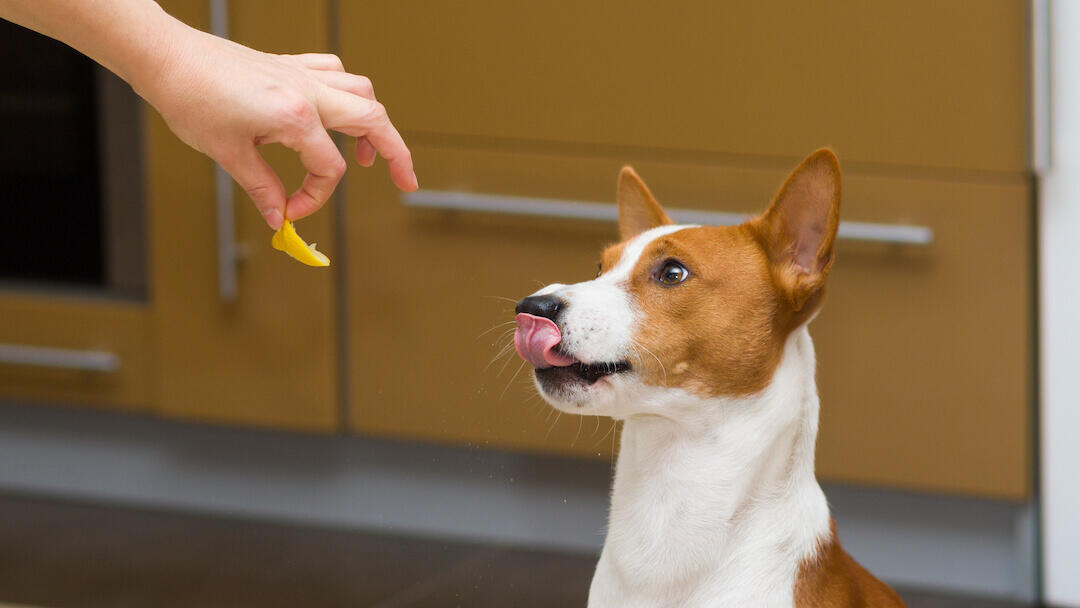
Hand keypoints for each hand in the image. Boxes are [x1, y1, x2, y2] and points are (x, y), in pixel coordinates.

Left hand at [137, 25, 415, 228]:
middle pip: (374, 120)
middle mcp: (308, 91)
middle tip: (405, 181)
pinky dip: (347, 92)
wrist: (167, 58)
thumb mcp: (229, 154)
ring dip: (375, 122)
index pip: (328, 168)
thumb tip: (280, 215)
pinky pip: (335, 73)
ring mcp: (301, 75)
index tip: (290, 211)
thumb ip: (263, 187)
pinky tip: (337, 112)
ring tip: (371, 154)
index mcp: (296, 116)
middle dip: (397, 154)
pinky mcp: (288, 66)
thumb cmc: (191, 98)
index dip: (314, 197)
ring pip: (361, 92)